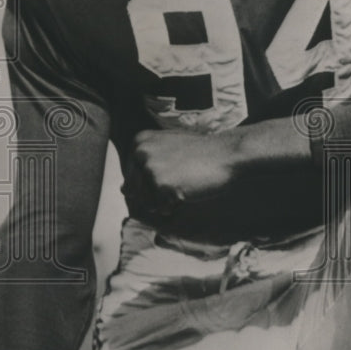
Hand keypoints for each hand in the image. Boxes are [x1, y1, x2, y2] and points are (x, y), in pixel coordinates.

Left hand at [125, 129, 244, 218]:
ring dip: (165, 201)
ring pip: (147, 203)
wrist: (228, 153)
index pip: (131, 178)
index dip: (153, 183)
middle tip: (182, 177)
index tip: (174, 171)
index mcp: (138, 141)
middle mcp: (140, 152)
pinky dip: (175, 205)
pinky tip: (189, 190)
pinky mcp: (161, 185)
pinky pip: (161, 209)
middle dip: (157, 193)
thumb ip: (145, 165)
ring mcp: (150, 168)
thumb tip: (122, 190)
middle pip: (136, 192)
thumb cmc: (201, 153)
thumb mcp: (168, 149)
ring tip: (185, 182)